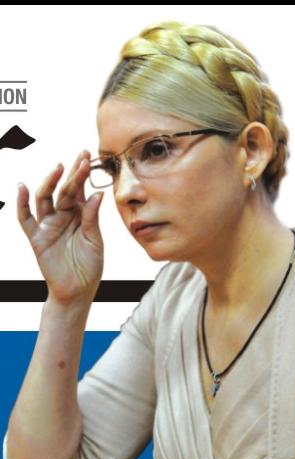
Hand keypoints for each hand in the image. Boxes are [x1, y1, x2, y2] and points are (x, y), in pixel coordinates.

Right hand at [17, 151, 104, 304]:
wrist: (78, 289)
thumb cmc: (89, 265)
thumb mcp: (94, 240)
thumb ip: (92, 218)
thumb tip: (97, 193)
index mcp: (80, 215)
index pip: (80, 190)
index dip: (83, 174)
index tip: (88, 157)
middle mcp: (63, 216)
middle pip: (64, 191)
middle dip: (71, 174)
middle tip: (80, 157)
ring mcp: (48, 225)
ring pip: (45, 199)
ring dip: (49, 183)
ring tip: (57, 168)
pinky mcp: (36, 237)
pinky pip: (25, 219)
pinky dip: (22, 204)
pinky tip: (22, 188)